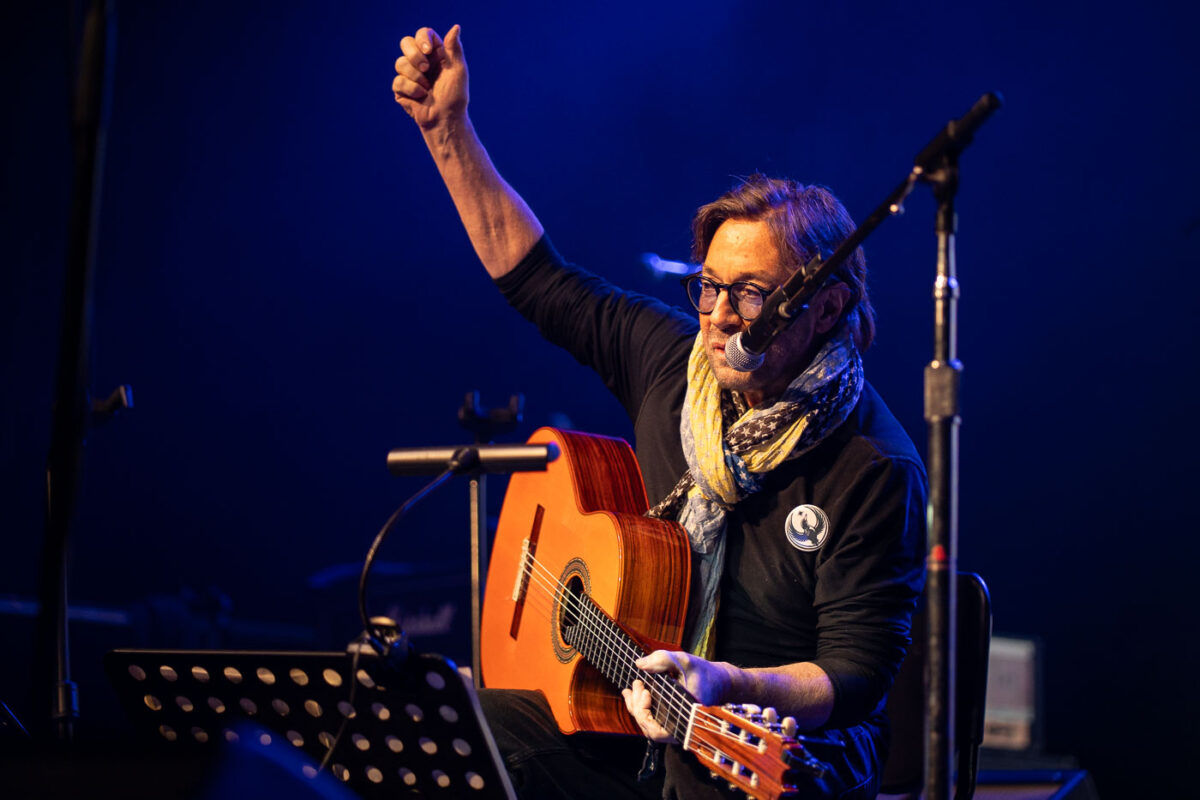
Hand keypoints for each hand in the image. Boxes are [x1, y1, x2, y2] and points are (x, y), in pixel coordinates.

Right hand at [393, 25, 467, 129]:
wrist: (445, 119)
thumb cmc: (455, 96)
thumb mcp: (458, 70)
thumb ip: (454, 49)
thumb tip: (456, 27)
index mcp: (435, 53)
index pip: (423, 34)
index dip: (422, 38)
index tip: (427, 50)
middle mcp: (421, 61)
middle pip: (405, 43)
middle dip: (414, 55)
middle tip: (425, 68)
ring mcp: (409, 74)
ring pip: (400, 63)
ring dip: (416, 77)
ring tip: (427, 89)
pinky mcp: (401, 88)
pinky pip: (398, 81)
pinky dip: (411, 89)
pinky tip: (420, 97)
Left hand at [620, 650, 736, 741]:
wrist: (720, 681)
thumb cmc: (705, 673)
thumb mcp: (686, 661)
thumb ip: (663, 660)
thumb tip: (640, 664)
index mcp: (683, 720)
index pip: (656, 731)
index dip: (644, 713)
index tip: (645, 690)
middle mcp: (679, 728)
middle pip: (649, 729)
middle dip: (637, 707)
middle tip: (637, 684)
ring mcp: (675, 725)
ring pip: (649, 726)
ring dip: (636, 708)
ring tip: (630, 689)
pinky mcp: (673, 719)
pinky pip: (653, 720)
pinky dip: (642, 708)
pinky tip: (635, 693)